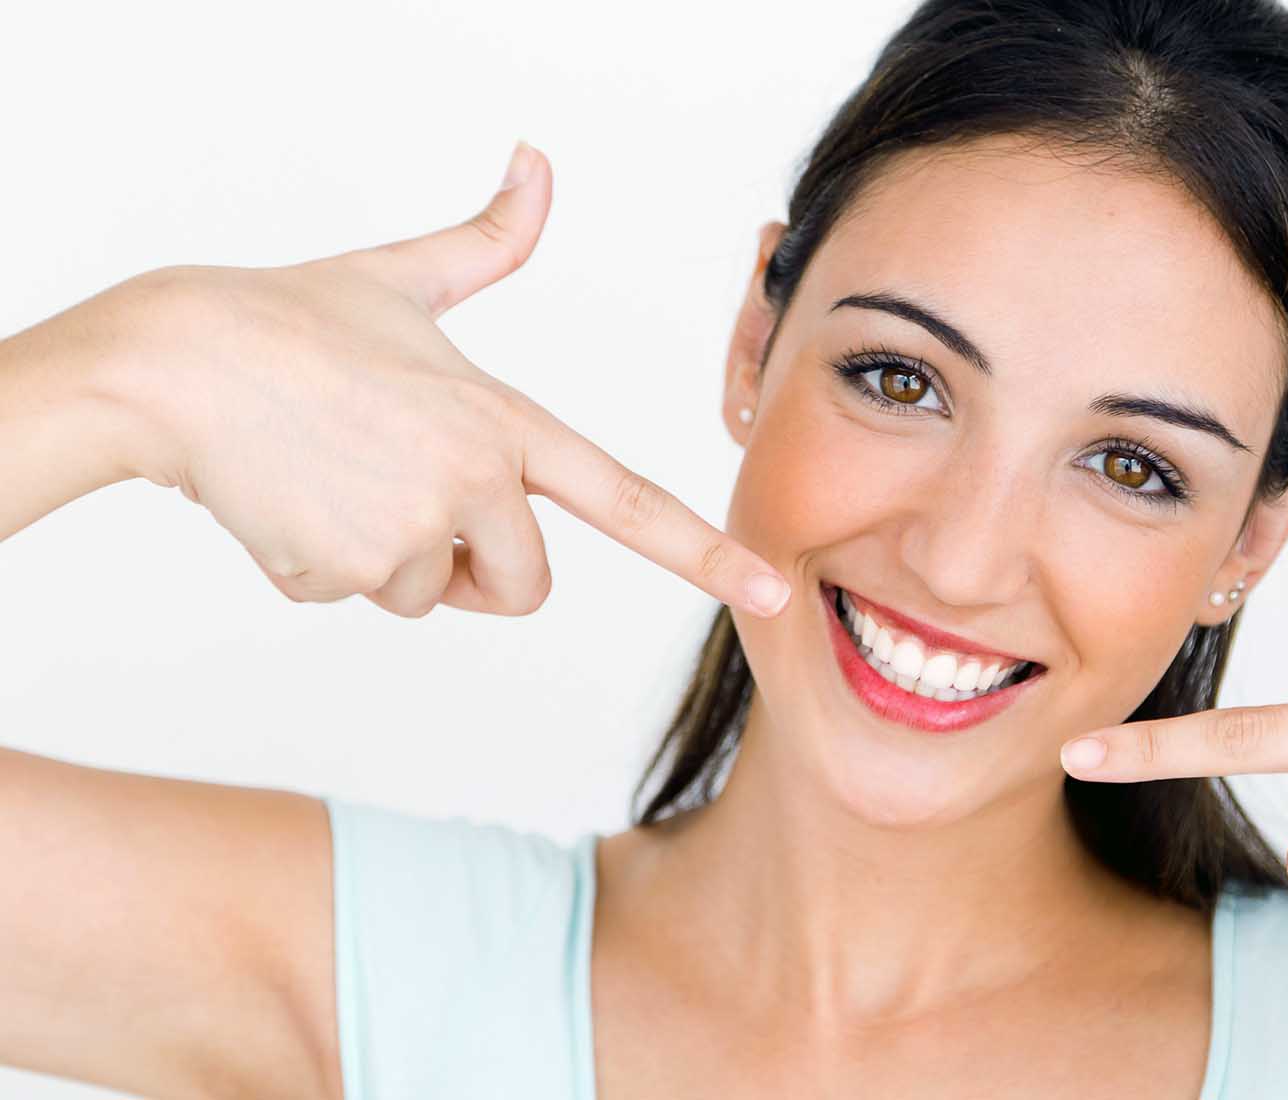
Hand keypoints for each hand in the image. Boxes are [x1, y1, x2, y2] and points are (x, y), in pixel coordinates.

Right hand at [94, 142, 789, 618]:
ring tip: (334, 478)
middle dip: (478, 571)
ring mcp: (411, 531)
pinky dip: (323, 566)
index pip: (626, 499)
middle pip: (525, 588)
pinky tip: (291, 500)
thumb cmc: (285, 320)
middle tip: (410, 504)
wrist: (168, 365)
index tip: (772, 589)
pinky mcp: (345, 575)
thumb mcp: (402, 280)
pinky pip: (356, 598)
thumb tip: (537, 163)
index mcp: (504, 420)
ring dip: (387, 561)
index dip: (704, 551)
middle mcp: (474, 481)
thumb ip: (488, 242)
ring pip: (429, 594)